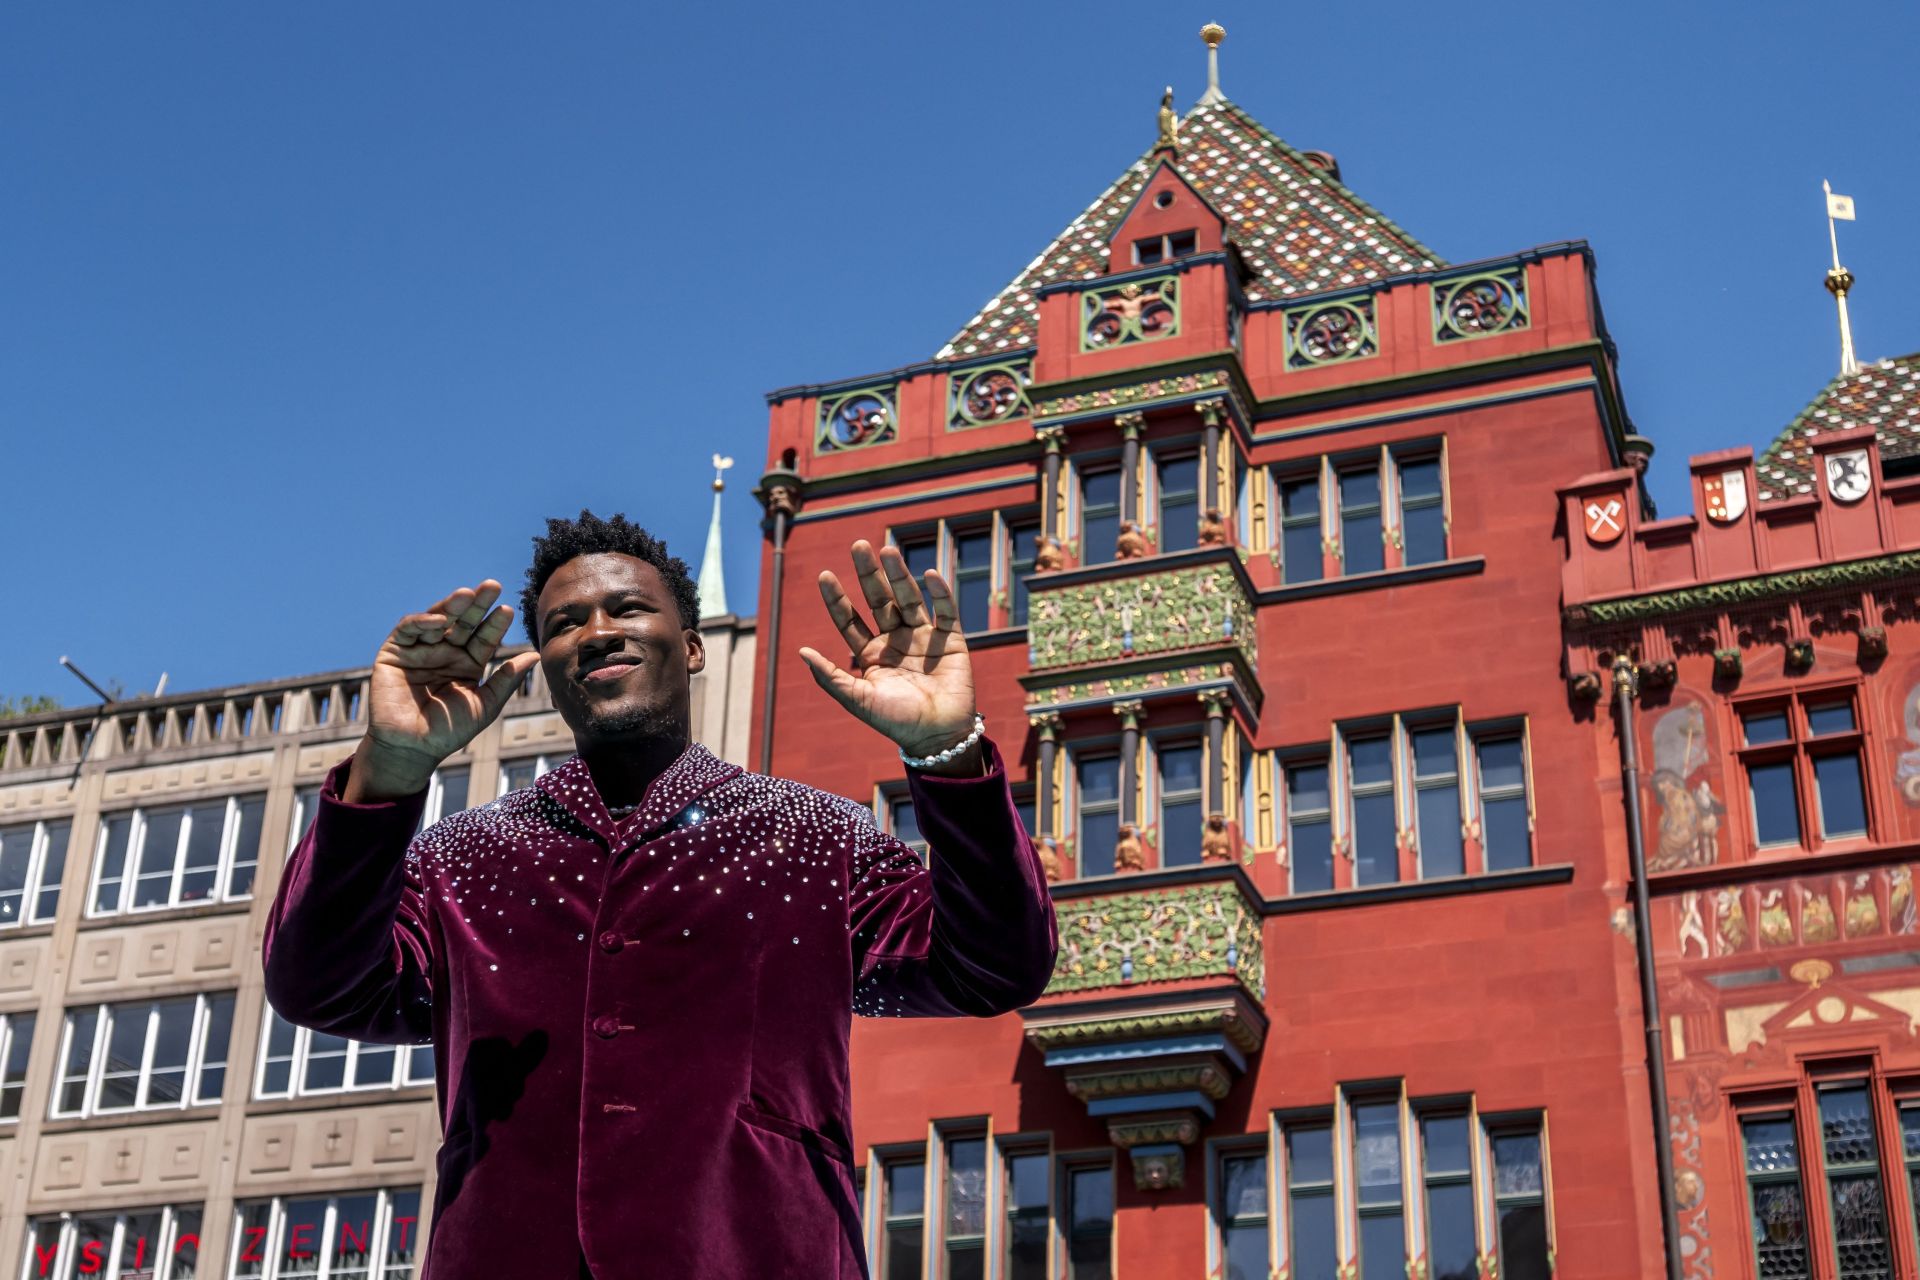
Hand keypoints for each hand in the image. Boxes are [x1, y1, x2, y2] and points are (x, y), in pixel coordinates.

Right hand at [346, 580, 541, 801]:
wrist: (411, 750)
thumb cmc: (448, 732)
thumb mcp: (483, 705)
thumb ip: (505, 681)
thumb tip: (534, 656)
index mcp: (467, 664)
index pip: (484, 638)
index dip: (495, 625)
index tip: (508, 611)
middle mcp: (444, 653)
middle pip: (463, 623)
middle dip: (477, 605)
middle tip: (493, 586)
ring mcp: (419, 651)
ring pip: (437, 621)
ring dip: (451, 606)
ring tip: (468, 595)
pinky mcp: (394, 653)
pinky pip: (407, 630)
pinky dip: (422, 622)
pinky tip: (439, 620)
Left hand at [799, 540, 977, 766]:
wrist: (939, 737)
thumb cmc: (896, 722)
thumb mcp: (858, 700)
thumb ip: (830, 677)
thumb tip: (801, 650)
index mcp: (871, 654)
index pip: (850, 619)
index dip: (837, 598)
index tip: (825, 575)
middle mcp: (895, 640)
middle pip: (879, 599)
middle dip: (869, 573)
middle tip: (858, 545)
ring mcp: (923, 637)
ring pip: (908, 598)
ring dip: (899, 574)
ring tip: (887, 549)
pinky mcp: (951, 640)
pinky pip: (944, 611)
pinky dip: (938, 592)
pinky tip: (928, 574)